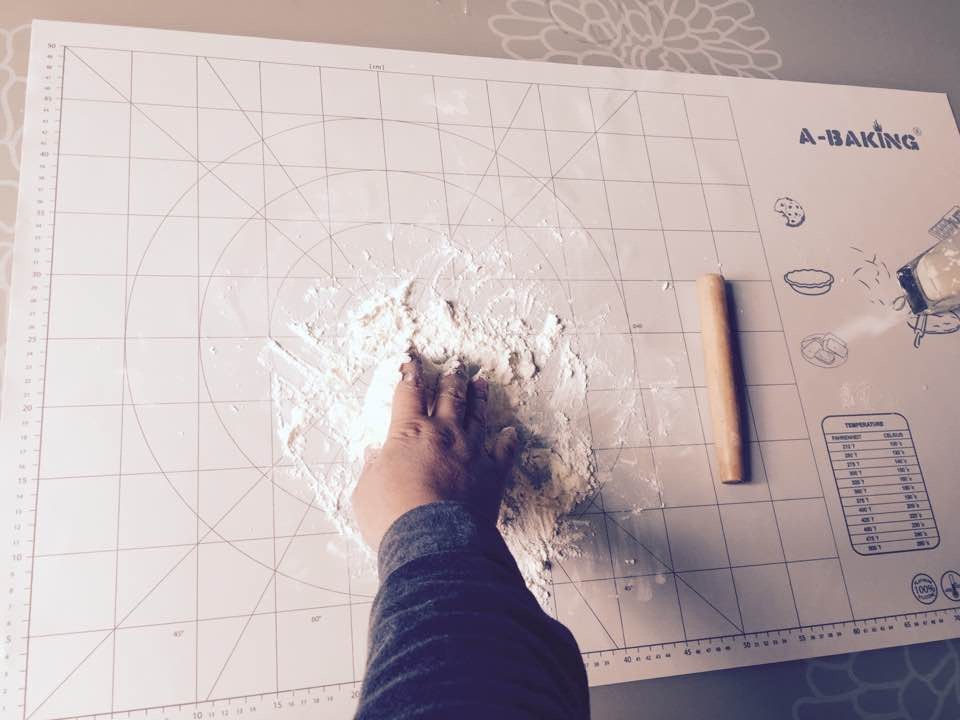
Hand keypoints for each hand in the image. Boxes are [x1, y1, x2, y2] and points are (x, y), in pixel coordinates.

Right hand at [352, 354, 519, 549]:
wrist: (432, 540)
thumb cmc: (392, 515)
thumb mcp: (366, 490)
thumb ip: (372, 469)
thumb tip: (374, 456)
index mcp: (409, 432)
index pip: (409, 393)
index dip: (410, 373)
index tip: (412, 361)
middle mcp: (443, 434)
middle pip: (449, 396)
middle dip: (451, 379)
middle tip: (456, 366)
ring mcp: (471, 450)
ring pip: (477, 415)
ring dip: (479, 397)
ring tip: (481, 382)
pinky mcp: (492, 473)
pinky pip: (504, 450)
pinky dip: (508, 439)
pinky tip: (511, 431)